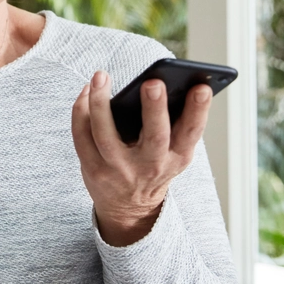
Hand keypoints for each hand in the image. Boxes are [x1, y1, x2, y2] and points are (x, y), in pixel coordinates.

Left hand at [71, 70, 210, 246]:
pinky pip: (82, 136)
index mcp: (177, 157)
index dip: (198, 111)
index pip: (191, 133)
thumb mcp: (173, 152)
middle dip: (154, 109)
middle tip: (153, 83)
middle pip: (154, 137)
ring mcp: (119, 170)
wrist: (129, 206)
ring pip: (106, 136)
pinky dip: (81, 111)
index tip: (202, 87)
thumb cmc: (153, 165)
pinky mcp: (93, 169)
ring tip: (101, 76)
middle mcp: (151, 165)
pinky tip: (86, 92)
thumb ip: (173, 123)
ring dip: (101, 104)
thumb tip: (163, 81)